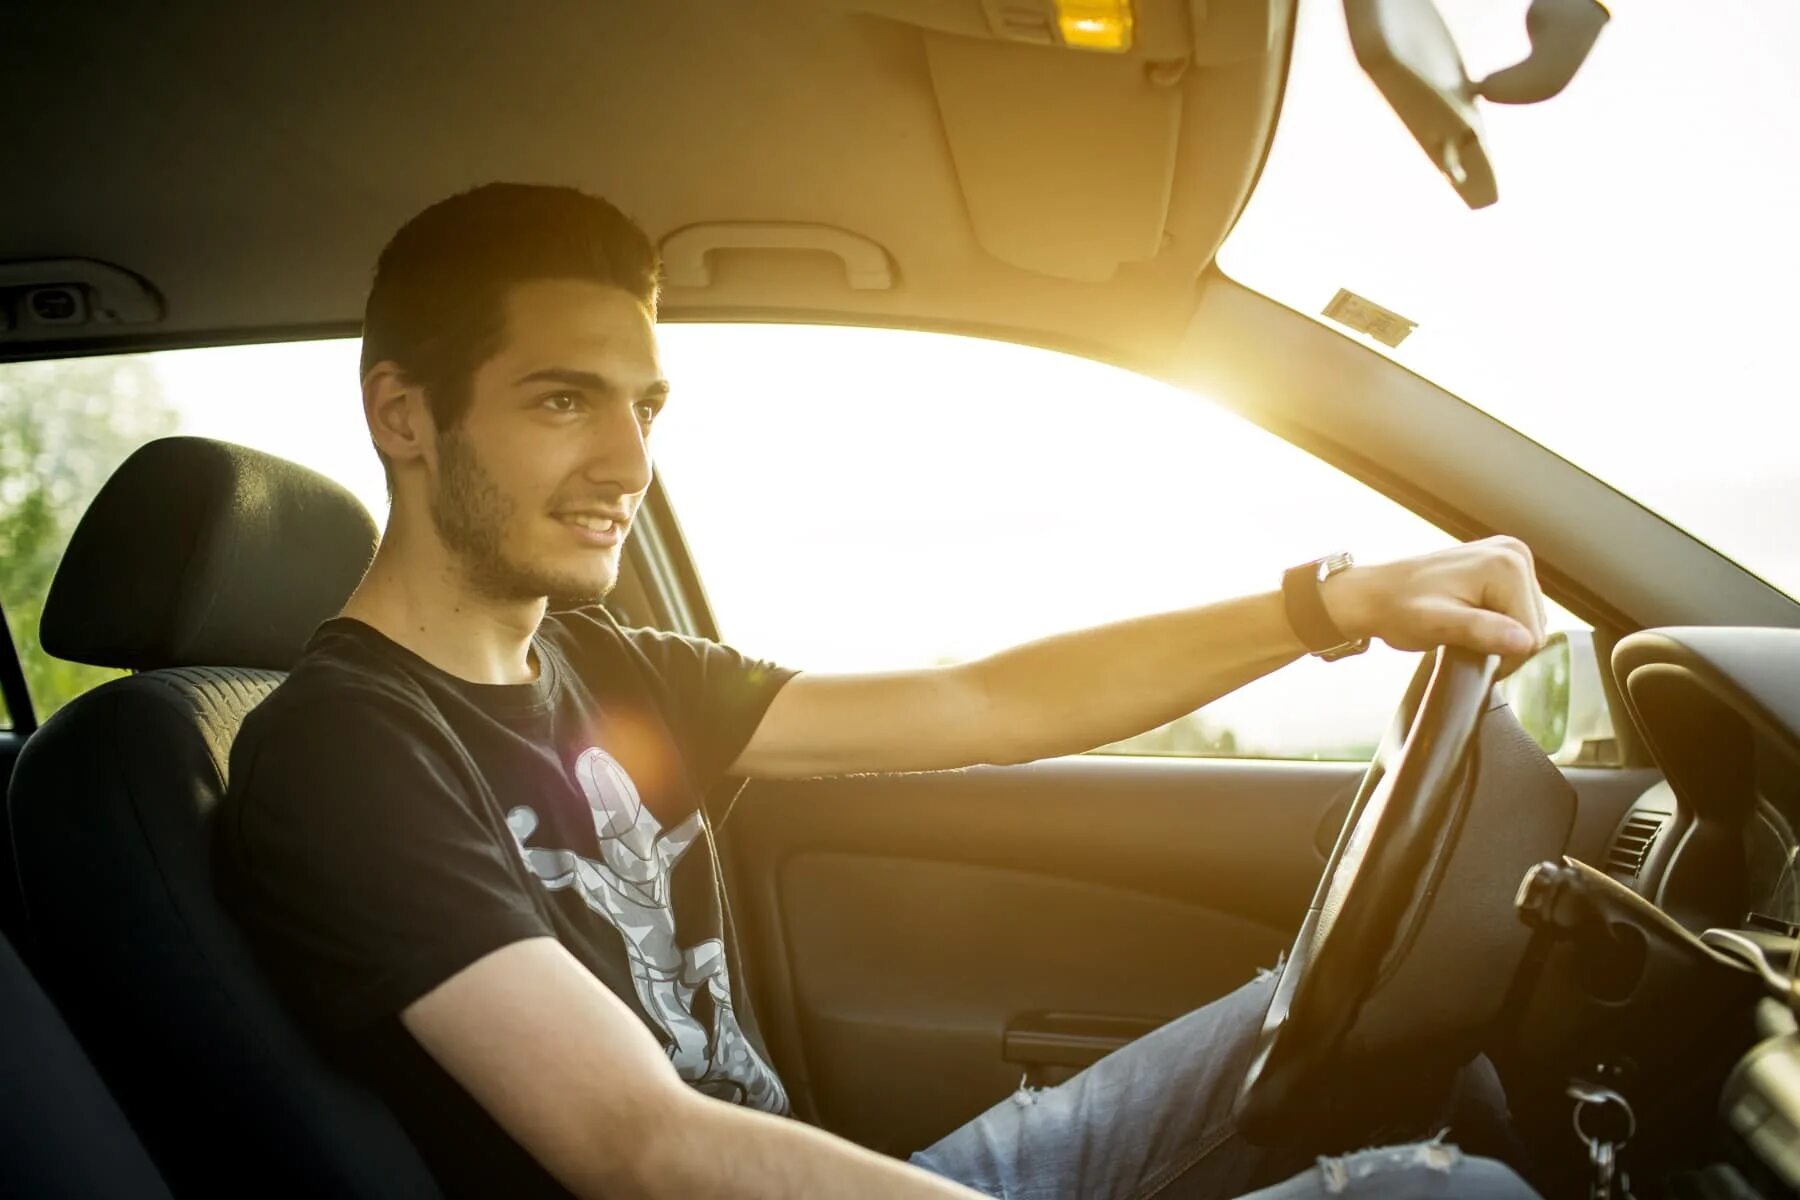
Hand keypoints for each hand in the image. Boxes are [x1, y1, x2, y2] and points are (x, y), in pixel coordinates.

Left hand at [1323, 537, 1548, 672]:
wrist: (1373, 595)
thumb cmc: (1398, 609)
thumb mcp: (1437, 625)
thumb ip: (1480, 631)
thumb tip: (1524, 642)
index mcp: (1507, 565)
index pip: (1533, 633)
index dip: (1505, 656)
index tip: (1471, 655)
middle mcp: (1514, 553)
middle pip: (1534, 624)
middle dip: (1502, 642)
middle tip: (1462, 640)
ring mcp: (1509, 556)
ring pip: (1526, 620)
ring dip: (1498, 633)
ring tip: (1462, 629)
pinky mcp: (1501, 565)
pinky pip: (1515, 608)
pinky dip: (1496, 622)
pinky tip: (1470, 620)